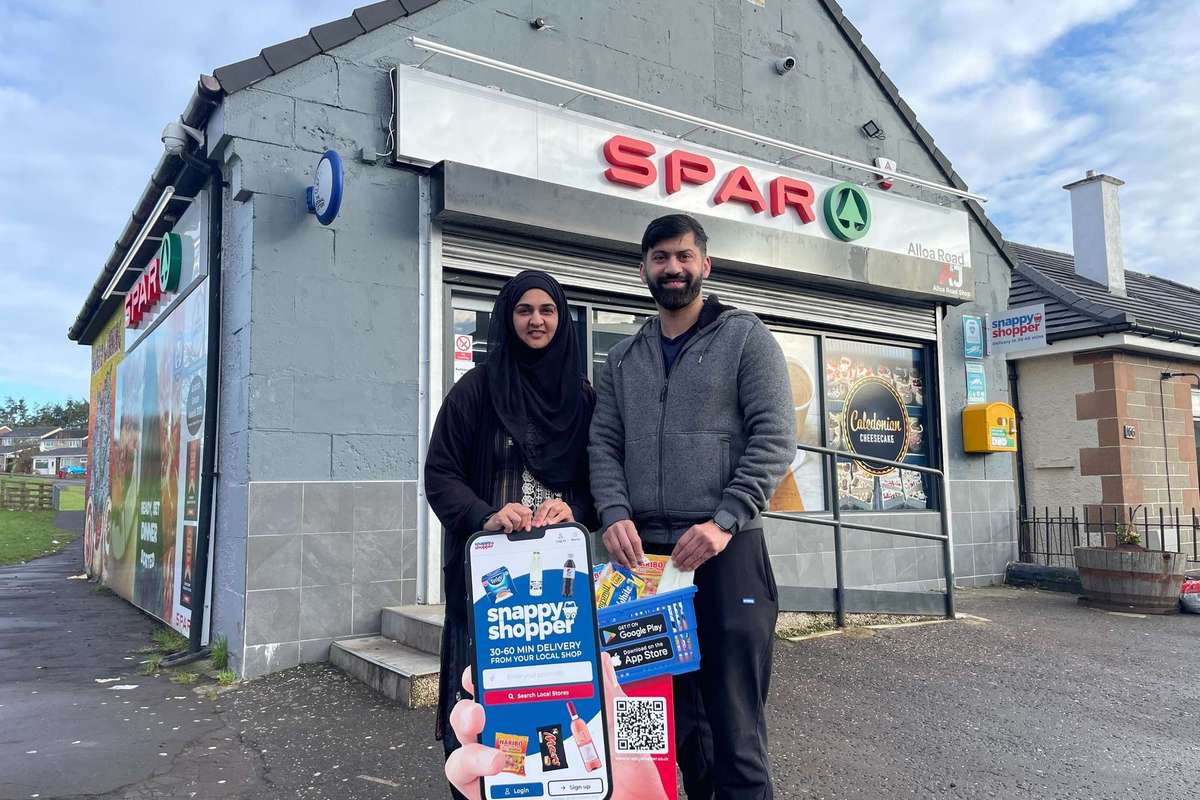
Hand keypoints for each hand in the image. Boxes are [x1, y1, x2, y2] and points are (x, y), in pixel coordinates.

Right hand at [445, 654, 667, 799]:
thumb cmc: (625, 782)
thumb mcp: (622, 731)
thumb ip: (609, 696)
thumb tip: (598, 658)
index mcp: (549, 721)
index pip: (517, 687)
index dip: (501, 666)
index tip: (497, 651)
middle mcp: (523, 742)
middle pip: (483, 705)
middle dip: (475, 685)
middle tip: (479, 682)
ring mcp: (508, 769)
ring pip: (467, 738)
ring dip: (464, 721)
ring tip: (479, 719)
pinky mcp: (496, 795)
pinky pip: (466, 776)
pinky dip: (470, 763)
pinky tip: (493, 760)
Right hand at [483, 502, 532, 531]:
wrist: (491, 523)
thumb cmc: (504, 522)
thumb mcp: (516, 520)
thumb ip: (523, 521)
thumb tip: (529, 526)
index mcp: (517, 506)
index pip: (528, 511)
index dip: (529, 521)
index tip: (527, 528)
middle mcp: (512, 506)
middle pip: (525, 513)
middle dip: (523, 524)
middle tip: (518, 528)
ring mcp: (506, 510)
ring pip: (518, 519)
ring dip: (515, 527)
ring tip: (511, 527)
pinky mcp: (500, 516)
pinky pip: (509, 524)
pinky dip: (509, 529)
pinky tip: (506, 528)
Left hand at [532, 498, 573, 526]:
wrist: (569, 523)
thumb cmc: (559, 521)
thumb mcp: (548, 519)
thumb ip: (541, 519)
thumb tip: (534, 524)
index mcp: (549, 502)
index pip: (541, 507)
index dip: (536, 515)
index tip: (534, 523)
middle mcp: (555, 502)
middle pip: (546, 506)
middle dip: (541, 516)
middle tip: (538, 524)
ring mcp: (562, 506)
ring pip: (554, 509)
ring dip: (548, 517)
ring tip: (545, 524)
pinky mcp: (568, 511)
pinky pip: (561, 514)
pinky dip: (555, 519)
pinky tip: (552, 523)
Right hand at [602, 519, 643, 568]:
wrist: (615, 522)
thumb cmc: (626, 529)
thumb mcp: (634, 533)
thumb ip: (637, 545)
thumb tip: (640, 558)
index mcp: (628, 525)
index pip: (634, 540)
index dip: (638, 552)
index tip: (640, 560)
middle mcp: (618, 528)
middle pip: (625, 545)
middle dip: (630, 557)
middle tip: (634, 564)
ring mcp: (610, 533)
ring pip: (617, 549)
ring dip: (623, 560)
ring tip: (628, 565)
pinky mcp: (605, 538)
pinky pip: (611, 551)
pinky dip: (616, 558)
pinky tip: (621, 562)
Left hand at [670, 520, 730, 570]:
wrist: (723, 527)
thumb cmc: (709, 529)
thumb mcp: (697, 529)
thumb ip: (689, 538)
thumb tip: (680, 551)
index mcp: (694, 530)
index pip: (682, 542)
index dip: (676, 551)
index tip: (673, 557)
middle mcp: (701, 536)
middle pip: (687, 550)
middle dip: (680, 559)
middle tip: (676, 564)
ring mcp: (707, 543)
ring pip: (694, 556)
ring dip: (686, 564)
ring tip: (682, 568)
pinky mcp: (713, 550)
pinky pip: (702, 559)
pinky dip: (695, 565)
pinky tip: (690, 567)